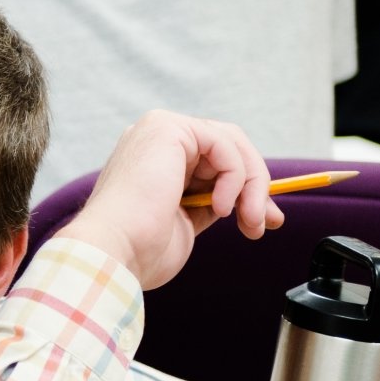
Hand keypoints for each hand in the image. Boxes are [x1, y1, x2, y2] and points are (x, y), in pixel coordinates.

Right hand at [55, 111, 281, 289]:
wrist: (113, 252)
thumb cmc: (140, 248)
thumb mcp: (187, 222)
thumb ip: (214, 203)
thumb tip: (260, 208)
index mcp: (154, 161)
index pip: (214, 162)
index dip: (246, 189)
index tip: (263, 221)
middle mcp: (153, 139)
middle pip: (227, 147)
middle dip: (255, 185)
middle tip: (266, 221)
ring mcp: (157, 130)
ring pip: (231, 143)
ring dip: (251, 184)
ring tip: (250, 220)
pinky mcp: (166, 128)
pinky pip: (223, 145)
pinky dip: (234, 177)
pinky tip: (220, 206)